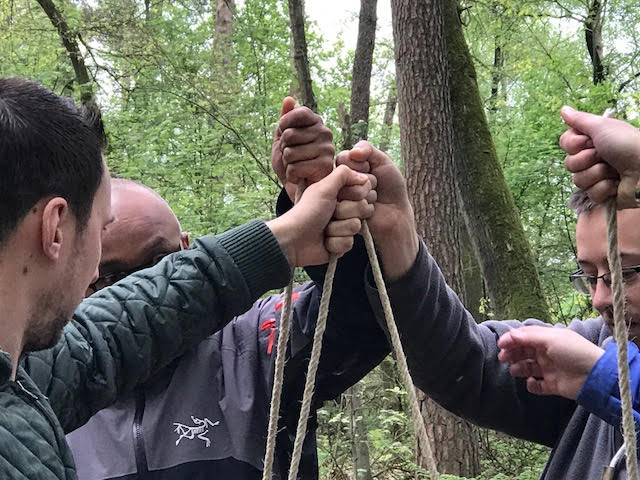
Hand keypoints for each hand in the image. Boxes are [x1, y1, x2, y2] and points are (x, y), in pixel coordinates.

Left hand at [267, 165, 373, 266]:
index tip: (340, 196)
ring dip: (338, 228)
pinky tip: (324, 241)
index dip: (356, 195)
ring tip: (324, 228)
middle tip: (330, 213)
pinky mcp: (341, 244)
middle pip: (364, 208)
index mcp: (339, 193)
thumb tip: (363, 177)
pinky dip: (335, 242)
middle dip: (346, 212)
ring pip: (356, 226)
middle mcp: (342, 208)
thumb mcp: (323, 187)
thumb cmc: (306, 211)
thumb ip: (343, 174)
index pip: (364, 191)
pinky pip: (349, 243)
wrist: (293, 239)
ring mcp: (342, 227)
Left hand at [271, 97, 334, 200]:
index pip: (297, 112)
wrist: (298, 186)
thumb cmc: (291, 160)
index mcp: (315, 121)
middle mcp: (325, 132)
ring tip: (296, 166)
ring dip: (287, 163)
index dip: (284, 124)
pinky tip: (299, 176)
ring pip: (290, 153)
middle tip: (291, 156)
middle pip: (289, 135)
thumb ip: (285, 119)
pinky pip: (295, 168)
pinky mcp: (325, 166)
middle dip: (284, 149)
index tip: (284, 136)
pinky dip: (291, 175)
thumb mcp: (283, 138)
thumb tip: (289, 99)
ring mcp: (327, 149)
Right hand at [336, 141, 417, 279]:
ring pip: (343, 195)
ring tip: (372, 201)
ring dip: (365, 198)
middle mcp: (339, 185)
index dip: (360, 165)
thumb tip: (353, 151)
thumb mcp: (383, 162)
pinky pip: (344, 211)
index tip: (371, 171)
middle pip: (341, 177)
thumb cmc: (391, 188)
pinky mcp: (339, 220)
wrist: (396, 214)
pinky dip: (363, 211)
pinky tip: (368, 214)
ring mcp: (337, 202)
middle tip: (374, 189)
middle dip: (365, 183)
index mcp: (346, 169)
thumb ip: (368, 149)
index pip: (342, 159)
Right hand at [497, 325, 603, 399]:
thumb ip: (528, 336)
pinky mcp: (553, 384)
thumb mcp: (551, 339)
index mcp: (548, 339)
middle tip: (503, 357)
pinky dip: (531, 384)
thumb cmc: (574, 352)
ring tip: (515, 370)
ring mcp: (550, 369)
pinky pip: (537, 385)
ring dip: (518, 367)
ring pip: (528, 367)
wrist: (594, 376)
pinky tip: (531, 382)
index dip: (512, 339)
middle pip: (524, 351)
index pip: (526, 336)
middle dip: (512, 353)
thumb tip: (510, 335)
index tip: (501, 344)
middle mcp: (547, 353)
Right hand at [560, 106, 639, 207]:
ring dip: (597, 174)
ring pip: (578, 180)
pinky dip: (605, 188)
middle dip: (586, 160)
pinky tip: (617, 183)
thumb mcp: (602, 126)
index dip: (574, 144)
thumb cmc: (628, 144)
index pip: (565, 144)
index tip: (589, 141)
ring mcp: (598, 176)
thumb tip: (563, 110)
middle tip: (603, 156)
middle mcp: (593, 158)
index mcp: (592, 141)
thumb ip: (580, 119)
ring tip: (614, 170)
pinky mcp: (603, 193)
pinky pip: (591, 193)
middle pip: (569, 164)